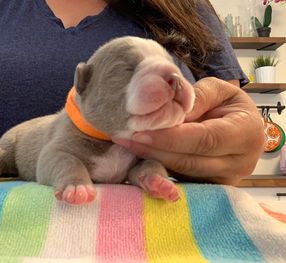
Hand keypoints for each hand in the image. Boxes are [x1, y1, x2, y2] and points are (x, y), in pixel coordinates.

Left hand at [113, 77, 264, 184]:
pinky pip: (182, 180)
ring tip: (126, 144)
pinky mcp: (212, 187)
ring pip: (183, 174)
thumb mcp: (218, 90)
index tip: (140, 131)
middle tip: (124, 137)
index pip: (203, 139)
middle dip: (154, 150)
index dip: (170, 137)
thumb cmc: (228, 103)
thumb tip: (168, 112)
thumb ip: (196, 98)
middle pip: (190, 161)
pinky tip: (139, 156)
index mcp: (246, 133)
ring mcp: (226, 179)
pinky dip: (159, 168)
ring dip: (152, 160)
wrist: (242, 125)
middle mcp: (240, 163)